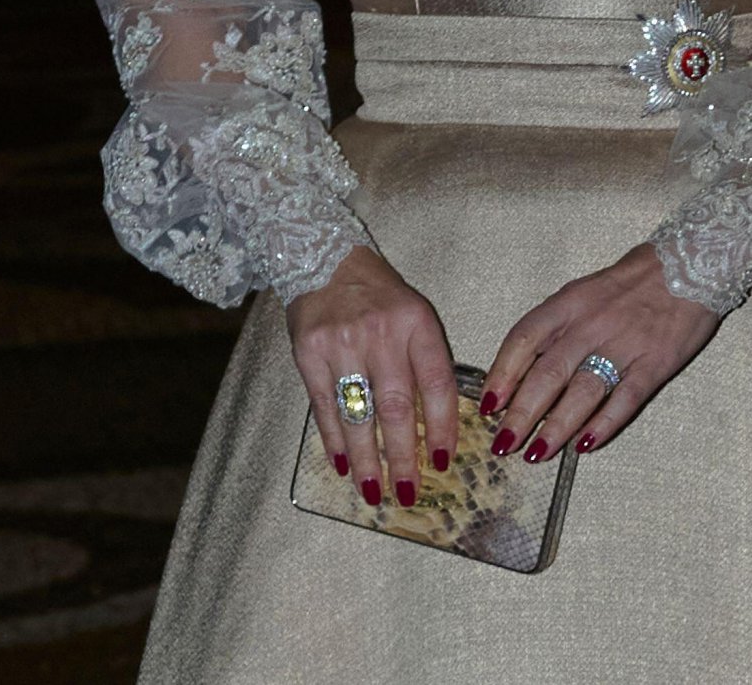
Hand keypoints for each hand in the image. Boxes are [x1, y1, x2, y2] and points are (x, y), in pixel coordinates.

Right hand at [286, 244, 456, 508]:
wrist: (323, 258)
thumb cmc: (378, 295)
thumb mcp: (412, 314)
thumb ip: (424, 360)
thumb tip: (436, 426)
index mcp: (417, 322)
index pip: (438, 382)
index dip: (444, 427)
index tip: (443, 462)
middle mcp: (381, 332)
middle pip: (398, 408)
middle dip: (404, 457)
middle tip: (408, 493)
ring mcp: (342, 343)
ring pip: (359, 415)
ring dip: (367, 460)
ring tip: (373, 491)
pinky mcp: (308, 353)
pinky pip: (325, 407)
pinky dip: (334, 440)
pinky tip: (343, 465)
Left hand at [480, 243, 717, 461]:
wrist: (690, 264)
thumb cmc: (630, 282)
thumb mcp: (585, 292)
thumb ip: (558, 325)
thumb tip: (524, 367)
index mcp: (569, 303)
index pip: (525, 338)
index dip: (502, 373)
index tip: (488, 404)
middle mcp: (591, 324)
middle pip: (548, 372)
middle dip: (521, 412)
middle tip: (503, 443)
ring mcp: (623, 344)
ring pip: (582, 391)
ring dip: (556, 427)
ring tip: (536, 454)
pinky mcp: (654, 363)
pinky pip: (625, 399)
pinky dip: (604, 424)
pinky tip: (585, 445)